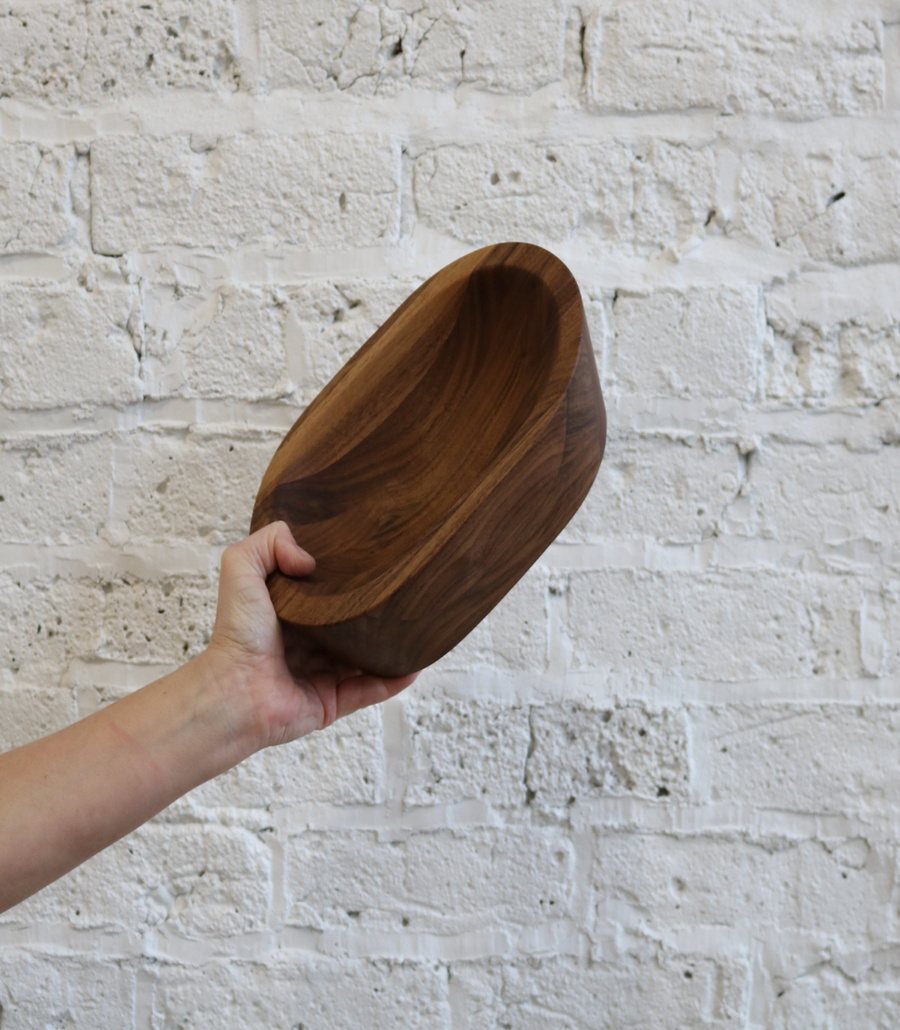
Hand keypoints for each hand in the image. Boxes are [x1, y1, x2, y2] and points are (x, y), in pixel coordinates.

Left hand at [207, 521, 417, 750]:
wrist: (236, 689)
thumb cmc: (237, 632)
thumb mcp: (242, 568)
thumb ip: (269, 543)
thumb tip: (309, 558)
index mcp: (289, 616)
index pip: (324, 596)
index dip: (344, 582)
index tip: (371, 564)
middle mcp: (305, 646)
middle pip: (348, 627)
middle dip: (372, 615)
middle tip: (402, 594)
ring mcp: (320, 676)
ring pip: (364, 659)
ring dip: (388, 648)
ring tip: (417, 629)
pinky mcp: (331, 702)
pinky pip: (369, 691)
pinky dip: (393, 680)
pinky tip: (415, 666)